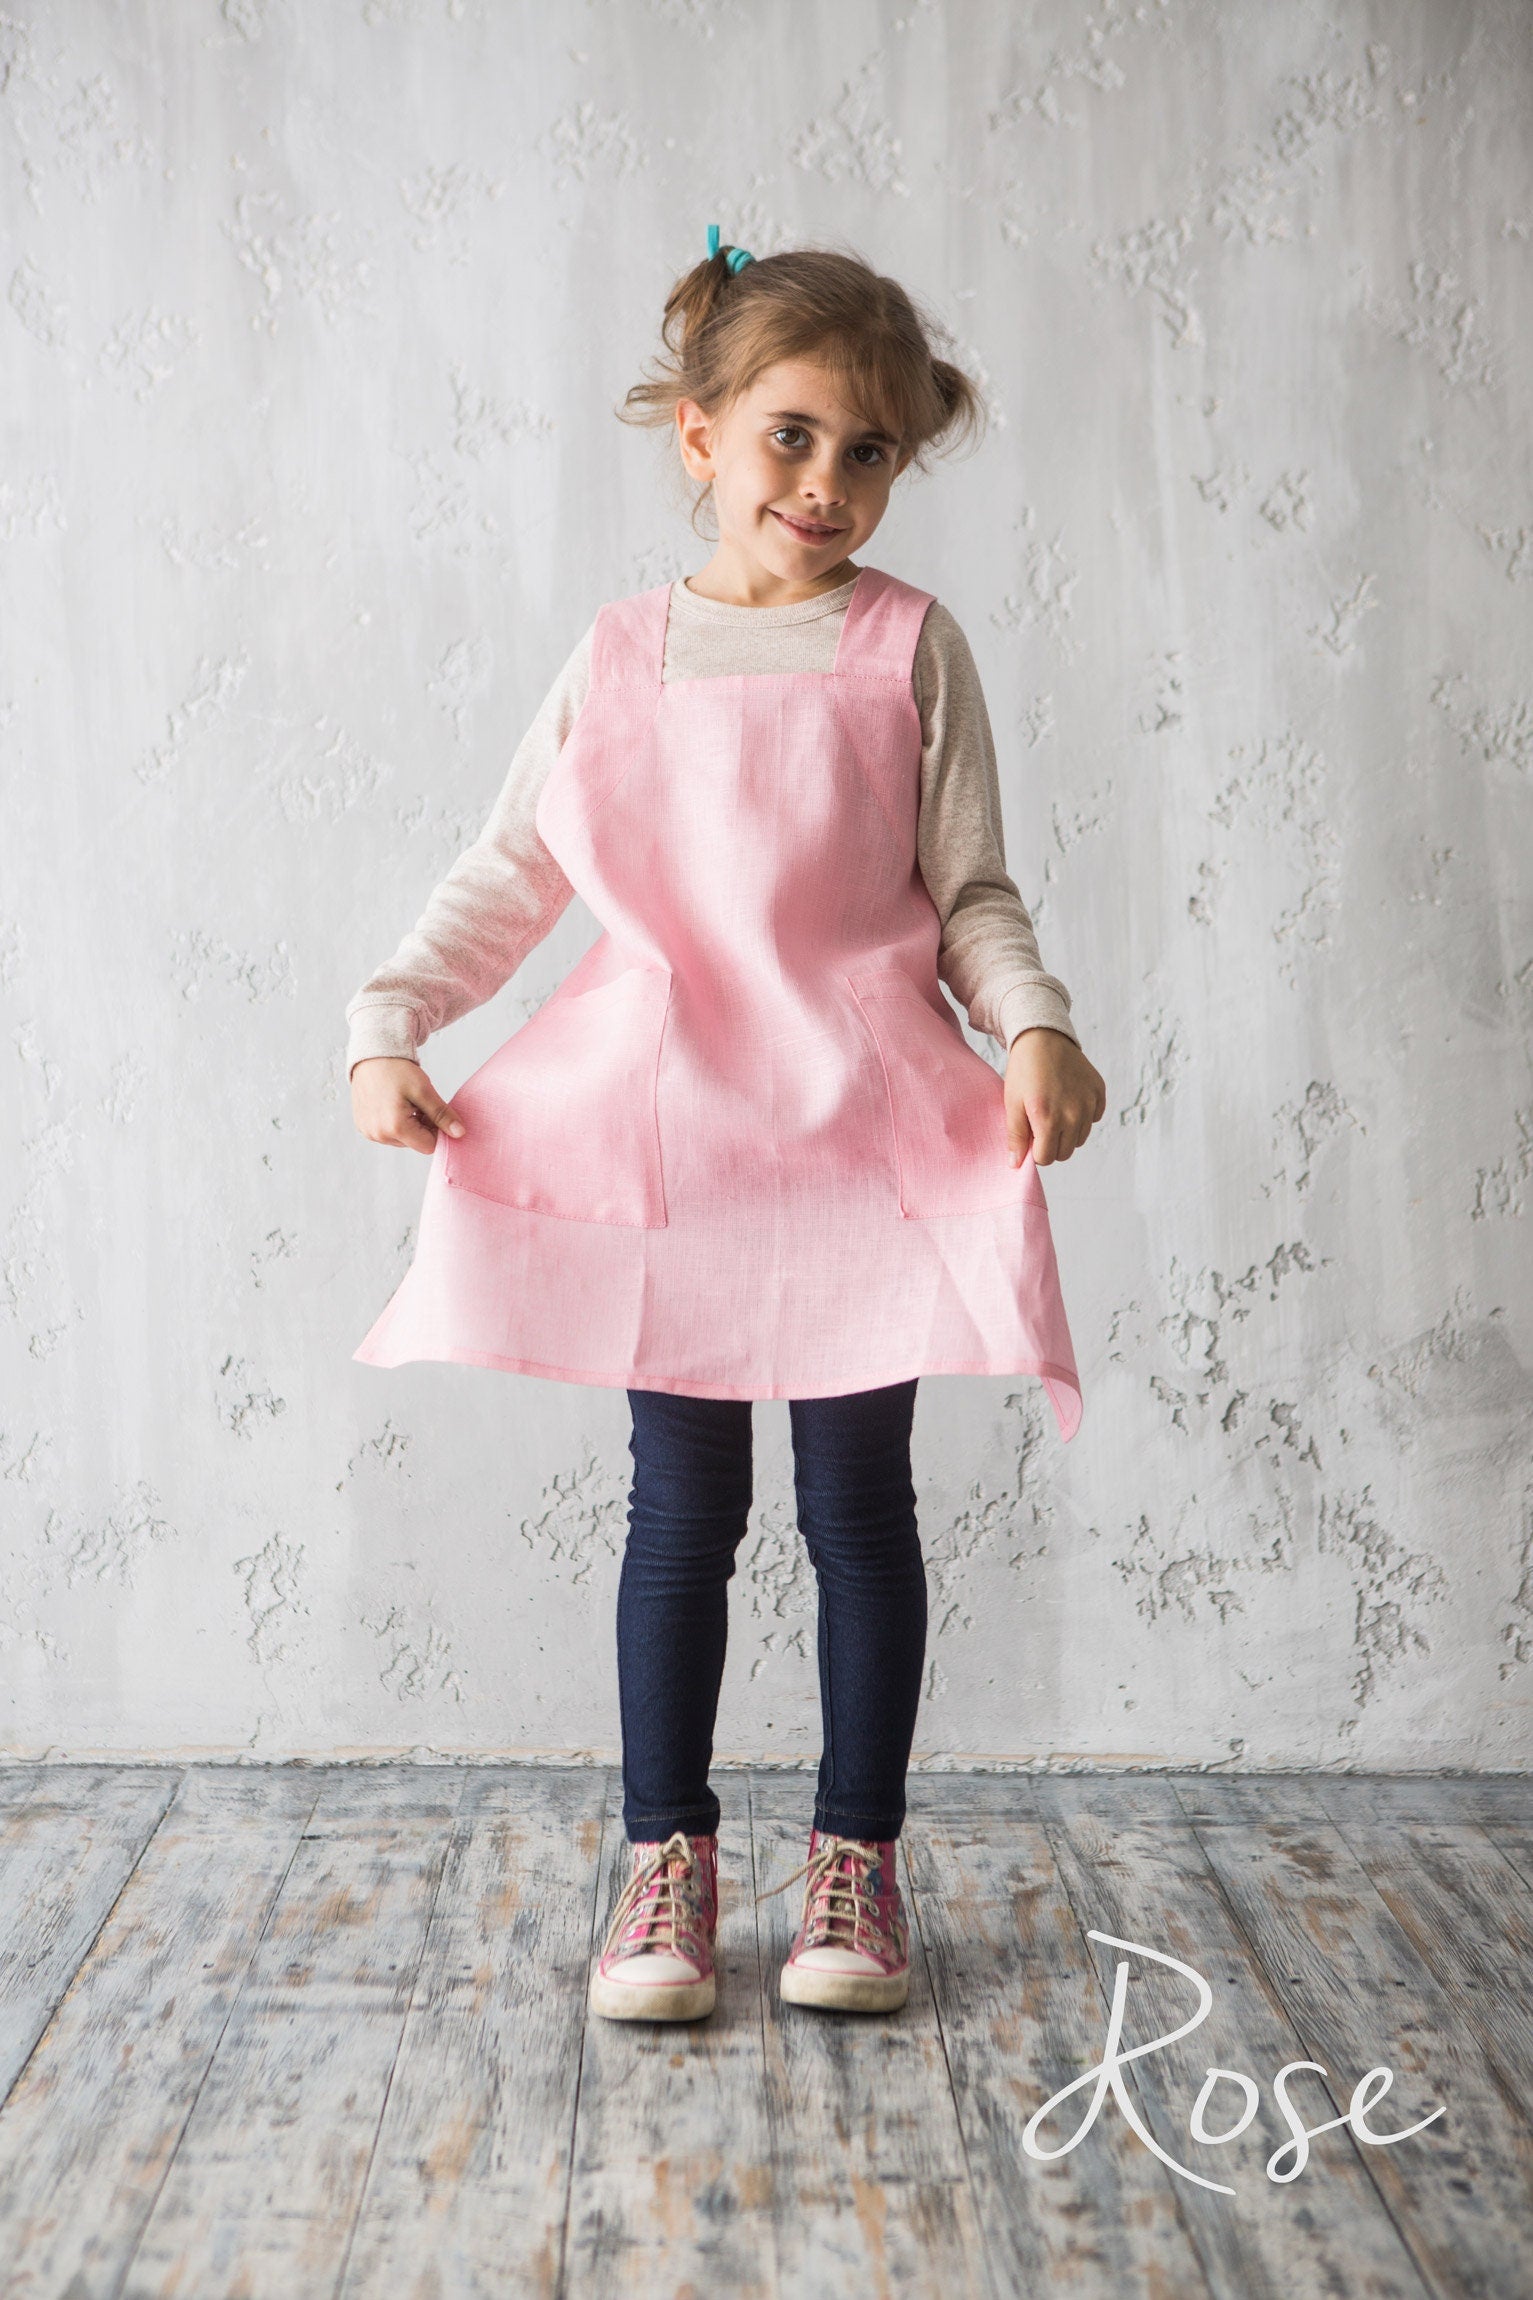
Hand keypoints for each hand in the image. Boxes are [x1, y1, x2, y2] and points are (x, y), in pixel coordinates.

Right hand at [350, 1056, 464, 1154]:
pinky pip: (387, 1134)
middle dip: (423, 1128)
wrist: (372, 1057)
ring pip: (402, 1140)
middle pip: (415, 1144)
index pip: (429, 1146)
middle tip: (421, 1105)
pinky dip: (395, 1123)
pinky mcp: (363, 1128)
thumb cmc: (397, 1071)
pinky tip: (394, 1105)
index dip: (438, 1131)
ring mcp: (369, 1132)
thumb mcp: (424, 1091)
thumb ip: (442, 1115)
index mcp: (395, 1127)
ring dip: (410, 1126)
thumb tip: (460, 1133)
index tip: (437, 1114)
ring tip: (406, 1103)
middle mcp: (379, 1135)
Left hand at [1004, 1027, 1105, 1166]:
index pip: (1046, 1158)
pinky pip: (1093, 1119)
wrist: (1043, 1038)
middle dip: (1051, 1144)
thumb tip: (1016, 1165)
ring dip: (1067, 1132)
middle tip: (1040, 1124)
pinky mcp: (1099, 1093)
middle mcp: (1073, 1114)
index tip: (1030, 1136)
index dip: (1035, 1151)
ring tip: (1054, 1111)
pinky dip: (1082, 1116)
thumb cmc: (1023, 1071)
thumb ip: (1015, 1137)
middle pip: (1064, 1152)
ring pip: (1080, 1139)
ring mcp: (1089, 1103)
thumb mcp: (1011, 1103)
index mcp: (1048, 1119)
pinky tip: (1069, 1099)